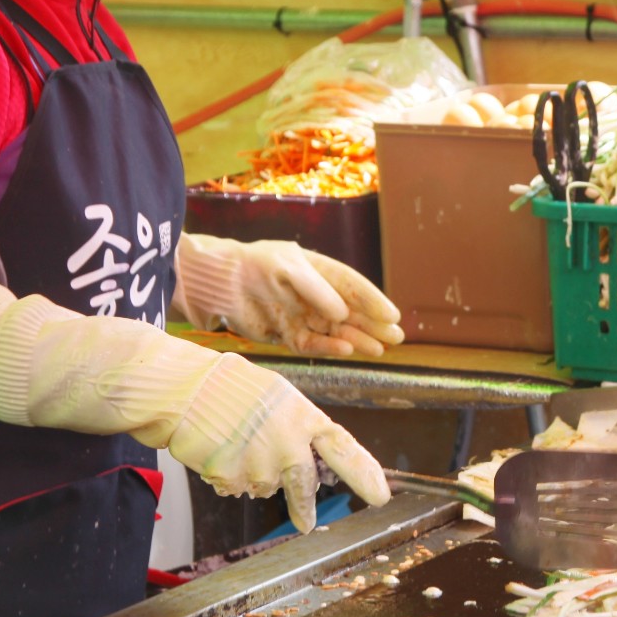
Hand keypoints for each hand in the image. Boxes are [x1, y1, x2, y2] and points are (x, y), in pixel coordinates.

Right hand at [166, 353, 390, 531]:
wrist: (183, 389)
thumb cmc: (228, 387)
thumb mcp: (276, 397)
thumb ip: (297, 428)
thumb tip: (311, 460)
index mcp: (303, 417)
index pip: (343, 448)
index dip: (364, 473)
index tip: (380, 495)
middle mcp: (288, 443)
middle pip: (304, 485)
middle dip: (303, 506)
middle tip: (307, 523)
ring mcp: (261, 463)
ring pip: (265, 486)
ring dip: (252, 474)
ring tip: (233, 442)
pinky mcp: (234, 478)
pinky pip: (235, 488)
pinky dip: (227, 476)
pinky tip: (217, 450)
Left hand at [173, 235, 403, 358]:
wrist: (219, 283)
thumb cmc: (253, 266)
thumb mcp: (286, 268)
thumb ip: (315, 289)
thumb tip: (342, 314)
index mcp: (319, 270)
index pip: (352, 286)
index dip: (373, 300)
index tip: (392, 314)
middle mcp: (314, 295)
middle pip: (350, 312)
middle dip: (373, 324)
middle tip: (397, 336)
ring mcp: (302, 315)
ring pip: (336, 331)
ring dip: (358, 339)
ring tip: (380, 349)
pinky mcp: (287, 334)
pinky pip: (313, 344)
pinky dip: (329, 349)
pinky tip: (347, 351)